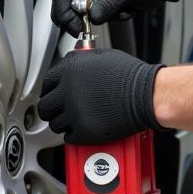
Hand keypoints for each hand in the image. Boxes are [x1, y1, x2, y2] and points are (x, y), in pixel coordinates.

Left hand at [38, 48, 162, 144]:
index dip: (51, 91)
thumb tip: (74, 65)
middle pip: (46, 107)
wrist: (146, 94)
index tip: (55, 95)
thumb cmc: (131, 75)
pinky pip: (69, 137)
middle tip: (62, 110)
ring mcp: (75, 112)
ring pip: (56, 124)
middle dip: (53, 109)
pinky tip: (83, 129)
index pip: (46, 84)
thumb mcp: (101, 56)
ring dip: (63, 123)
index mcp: (69, 70)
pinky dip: (75, 135)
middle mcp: (68, 91)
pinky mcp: (84, 131)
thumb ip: (81, 61)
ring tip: (75, 120)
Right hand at [51, 0, 181, 35]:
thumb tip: (91, 18)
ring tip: (122, 13)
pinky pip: (96, 8)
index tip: (68, 24)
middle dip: (77, 14)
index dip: (62, 5)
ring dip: (99, 15)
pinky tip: (125, 11)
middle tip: (82, 29)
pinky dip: (108, 15)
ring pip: (82, 5)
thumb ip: (108, 4)